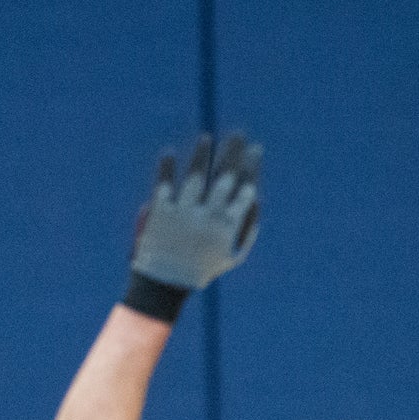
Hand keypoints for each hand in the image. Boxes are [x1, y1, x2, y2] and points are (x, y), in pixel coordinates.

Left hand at [131, 133, 261, 292]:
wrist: (163, 285)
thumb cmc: (201, 271)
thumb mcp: (232, 257)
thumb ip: (248, 229)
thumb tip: (257, 199)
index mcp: (227, 225)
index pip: (244, 189)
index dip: (251, 167)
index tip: (255, 150)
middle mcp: (208, 215)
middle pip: (224, 177)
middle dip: (233, 153)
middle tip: (239, 134)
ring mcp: (184, 212)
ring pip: (196, 176)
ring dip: (202, 154)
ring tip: (207, 138)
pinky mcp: (161, 212)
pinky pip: (164, 184)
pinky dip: (167, 168)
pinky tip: (170, 153)